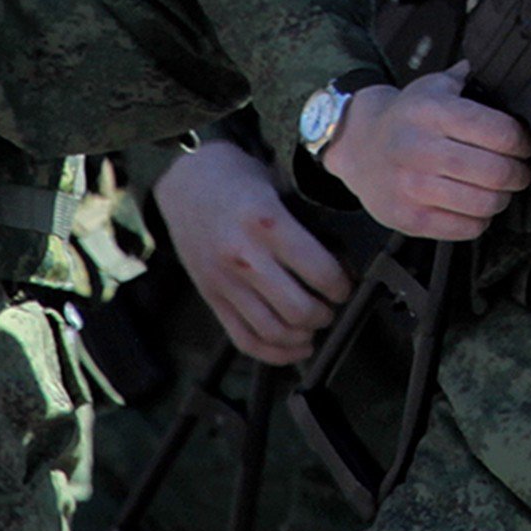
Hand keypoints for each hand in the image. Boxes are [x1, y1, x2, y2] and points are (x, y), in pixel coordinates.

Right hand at [153, 134, 353, 362]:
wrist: (183, 179)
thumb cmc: (236, 177)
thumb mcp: (278, 184)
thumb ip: (305, 221)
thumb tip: (341, 260)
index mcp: (266, 223)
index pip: (320, 271)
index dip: (342, 285)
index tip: (347, 283)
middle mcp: (244, 257)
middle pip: (299, 310)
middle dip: (326, 313)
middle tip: (333, 304)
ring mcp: (224, 282)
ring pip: (274, 331)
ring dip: (304, 335)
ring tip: (315, 324)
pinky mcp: (211, 297)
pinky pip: (245, 339)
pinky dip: (275, 353)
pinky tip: (295, 347)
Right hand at [317, 68, 530, 239]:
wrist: (358, 146)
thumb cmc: (404, 118)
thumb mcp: (432, 86)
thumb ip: (469, 78)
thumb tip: (505, 70)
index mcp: (432, 112)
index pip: (498, 132)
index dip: (521, 141)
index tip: (522, 144)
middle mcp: (420, 148)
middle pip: (495, 171)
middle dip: (518, 173)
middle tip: (518, 171)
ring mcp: (412, 187)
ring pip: (483, 203)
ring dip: (502, 198)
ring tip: (498, 189)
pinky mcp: (408, 218)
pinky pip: (465, 228)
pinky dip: (480, 220)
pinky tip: (474, 206)